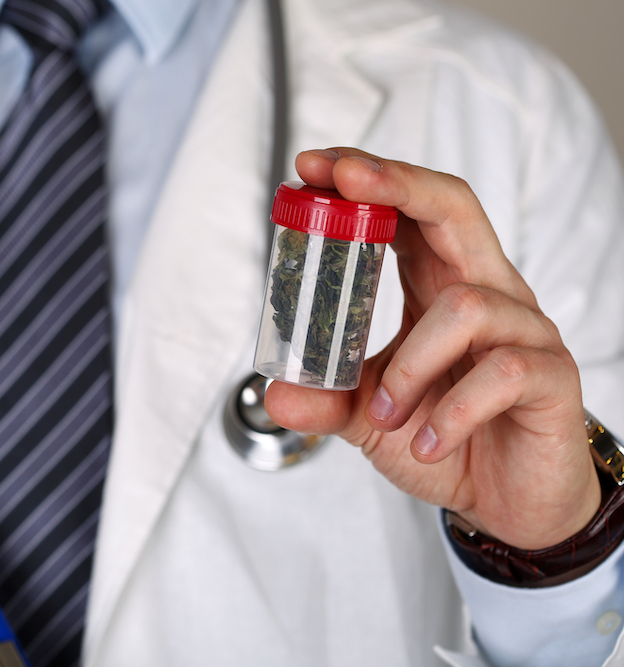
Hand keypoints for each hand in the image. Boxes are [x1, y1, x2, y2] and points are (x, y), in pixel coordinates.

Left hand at [263, 148, 600, 549]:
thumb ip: (324, 398)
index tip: (314, 166)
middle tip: (343, 181)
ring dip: (407, 366)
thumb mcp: (368, 416)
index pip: (411, 210)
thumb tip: (276, 391)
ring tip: (384, 416)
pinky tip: (426, 442)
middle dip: (397, 186)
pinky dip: (449, 412)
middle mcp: (487, 292)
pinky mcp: (552, 377)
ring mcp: (526, 331)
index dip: (369, 179)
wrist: (505, 502)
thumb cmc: (442, 438)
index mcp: (439, 285)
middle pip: (454, 208)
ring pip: (466, 307)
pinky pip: (503, 372)